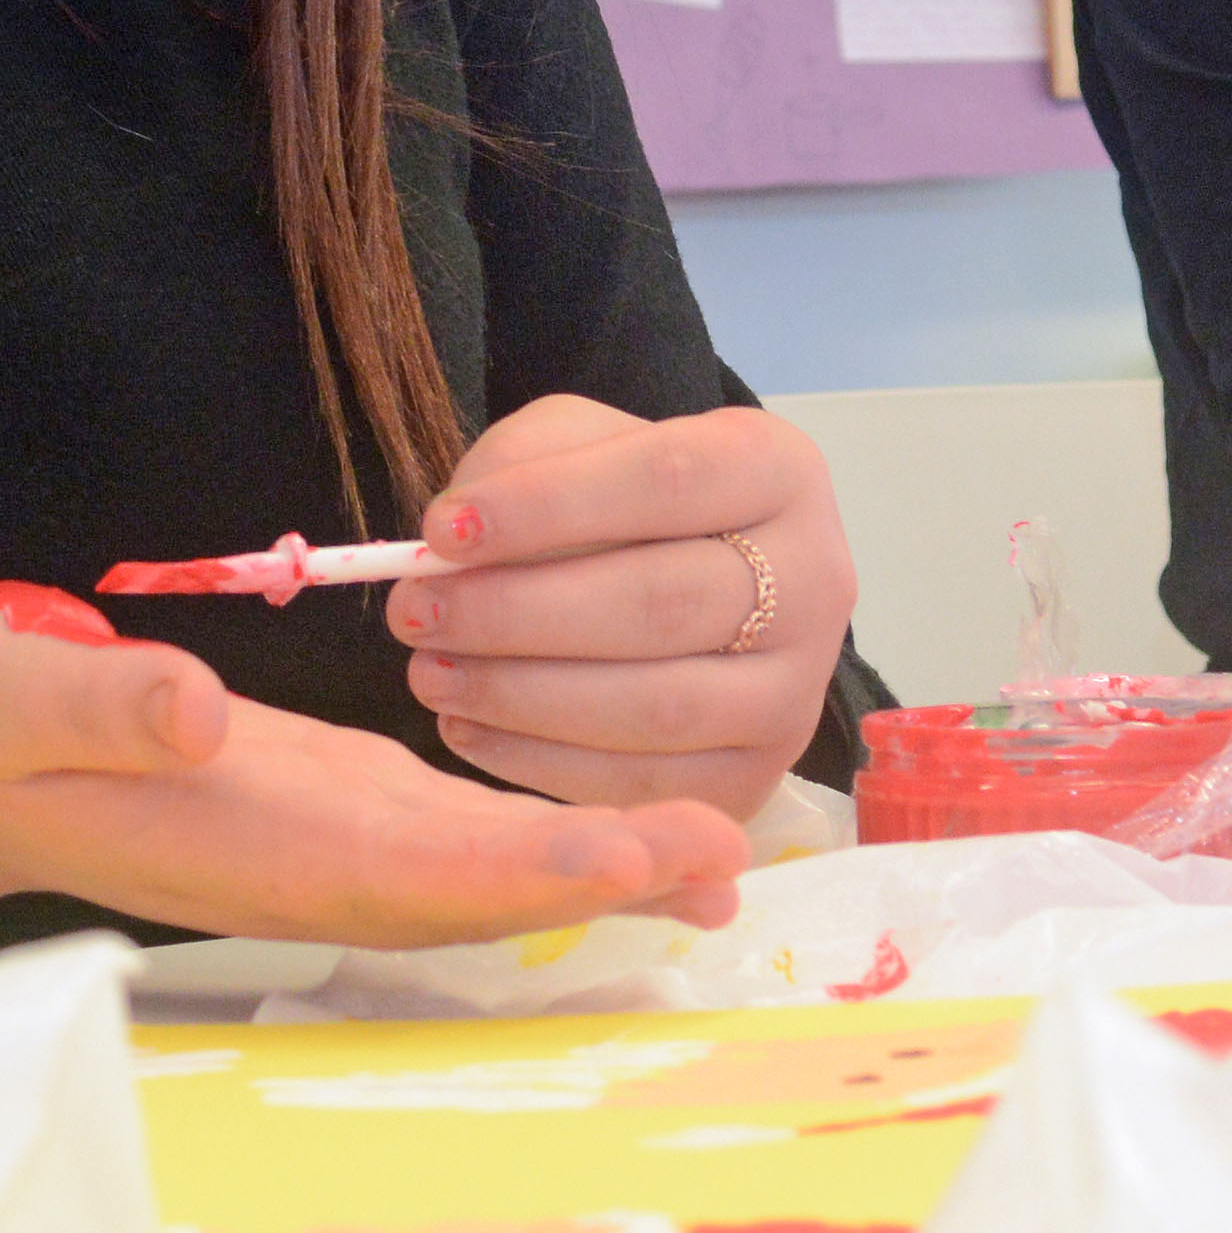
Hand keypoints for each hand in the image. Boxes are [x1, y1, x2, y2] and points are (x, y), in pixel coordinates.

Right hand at [0, 581, 746, 976]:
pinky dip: (542, 834)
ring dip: (593, 862)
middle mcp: (296, 862)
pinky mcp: (323, 801)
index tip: (630, 852)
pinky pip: (451, 836)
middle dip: (600, 876)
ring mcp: (315, 839)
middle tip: (728, 856)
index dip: (523, 866)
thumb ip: (100, 701)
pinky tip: (624, 821)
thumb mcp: (3, 685)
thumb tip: (200, 713)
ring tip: (718, 848)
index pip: (403, 866)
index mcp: (234, 841)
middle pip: (469, 885)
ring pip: (475, 868)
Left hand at [380, 393, 852, 818]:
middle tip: (415, 610)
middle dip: (519, 613)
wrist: (692, 576)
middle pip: (663, 603)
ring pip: (658, 707)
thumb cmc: (620, 503)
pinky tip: (468, 726)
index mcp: (779, 470)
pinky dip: (542, 763)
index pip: (668, 479)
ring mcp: (795, 691)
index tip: (442, 528)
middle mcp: (816, 581)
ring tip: (430, 672)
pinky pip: (648, 787)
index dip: (549, 507)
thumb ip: (522, 469)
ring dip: (523, 695)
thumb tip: (452, 546)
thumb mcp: (578, 446)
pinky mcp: (759, 779)